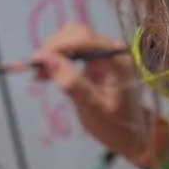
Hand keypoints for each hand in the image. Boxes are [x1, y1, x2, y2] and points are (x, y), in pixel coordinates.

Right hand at [31, 21, 151, 163]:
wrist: (131, 135)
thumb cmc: (116, 125)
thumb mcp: (92, 108)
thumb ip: (71, 83)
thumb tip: (46, 59)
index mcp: (117, 59)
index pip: (84, 38)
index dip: (58, 45)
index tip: (36, 60)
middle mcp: (112, 49)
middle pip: (76, 34)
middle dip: (54, 48)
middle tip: (37, 70)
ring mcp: (104, 53)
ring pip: (72, 39)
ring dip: (53, 53)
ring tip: (40, 75)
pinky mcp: (96, 59)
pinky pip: (72, 50)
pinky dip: (57, 59)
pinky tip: (45, 75)